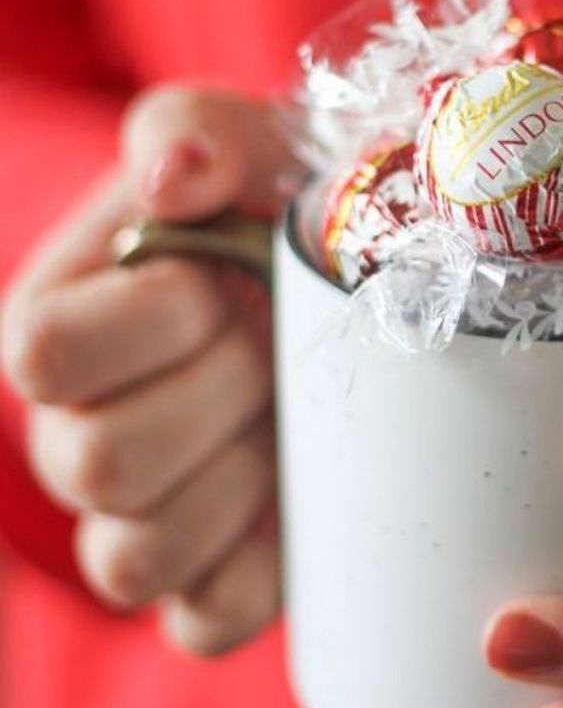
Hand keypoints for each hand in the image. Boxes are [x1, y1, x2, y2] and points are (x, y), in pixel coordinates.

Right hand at [1, 86, 302, 654]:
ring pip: (139, 557)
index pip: (44, 356)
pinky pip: (207, 618)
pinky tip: (294, 494)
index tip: (227, 281)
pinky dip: (258, 569)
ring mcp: (139, 519)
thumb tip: (173, 182)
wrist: (326, 286)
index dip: (158, 319)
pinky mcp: (214, 576)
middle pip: (104, 464)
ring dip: (240, 476)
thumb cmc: (268, 216)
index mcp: (57, 332)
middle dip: (222, 391)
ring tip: (287, 415)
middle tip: (275, 349)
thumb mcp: (237, 147)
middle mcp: (77, 437)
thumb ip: (192, 135)